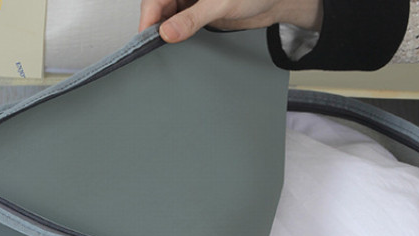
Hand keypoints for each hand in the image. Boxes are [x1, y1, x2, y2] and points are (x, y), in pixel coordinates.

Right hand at [139, 0, 322, 43]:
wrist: (273, 2)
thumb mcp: (219, 5)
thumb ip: (192, 19)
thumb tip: (168, 32)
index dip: (148, 17)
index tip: (145, 36)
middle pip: (159, 8)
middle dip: (156, 27)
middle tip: (153, 47)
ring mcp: (190, 1)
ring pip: (168, 17)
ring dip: (166, 32)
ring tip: (165, 47)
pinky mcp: (197, 12)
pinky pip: (180, 24)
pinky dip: (177, 35)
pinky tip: (178, 43)